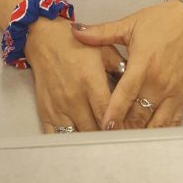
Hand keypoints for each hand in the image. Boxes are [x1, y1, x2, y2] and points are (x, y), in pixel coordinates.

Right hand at [24, 18, 124, 132]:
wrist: (45, 39)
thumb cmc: (75, 44)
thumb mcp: (103, 49)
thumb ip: (120, 68)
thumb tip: (136, 84)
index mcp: (89, 81)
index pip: (106, 112)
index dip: (118, 125)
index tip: (127, 130)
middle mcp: (74, 97)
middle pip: (94, 129)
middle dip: (107, 135)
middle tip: (118, 138)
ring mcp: (59, 107)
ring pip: (78, 136)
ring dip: (90, 140)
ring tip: (102, 142)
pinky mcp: (46, 112)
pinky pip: (57, 137)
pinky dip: (69, 142)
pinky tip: (80, 142)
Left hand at [71, 1, 182, 129]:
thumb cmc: (159, 22)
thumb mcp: (129, 24)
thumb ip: (102, 32)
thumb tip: (76, 32)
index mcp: (143, 62)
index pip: (127, 93)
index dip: (115, 112)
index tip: (103, 126)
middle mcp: (158, 81)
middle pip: (138, 114)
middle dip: (122, 128)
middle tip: (106, 138)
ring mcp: (172, 92)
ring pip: (154, 123)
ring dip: (138, 133)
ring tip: (122, 141)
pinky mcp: (182, 97)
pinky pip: (171, 123)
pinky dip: (157, 133)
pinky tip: (145, 138)